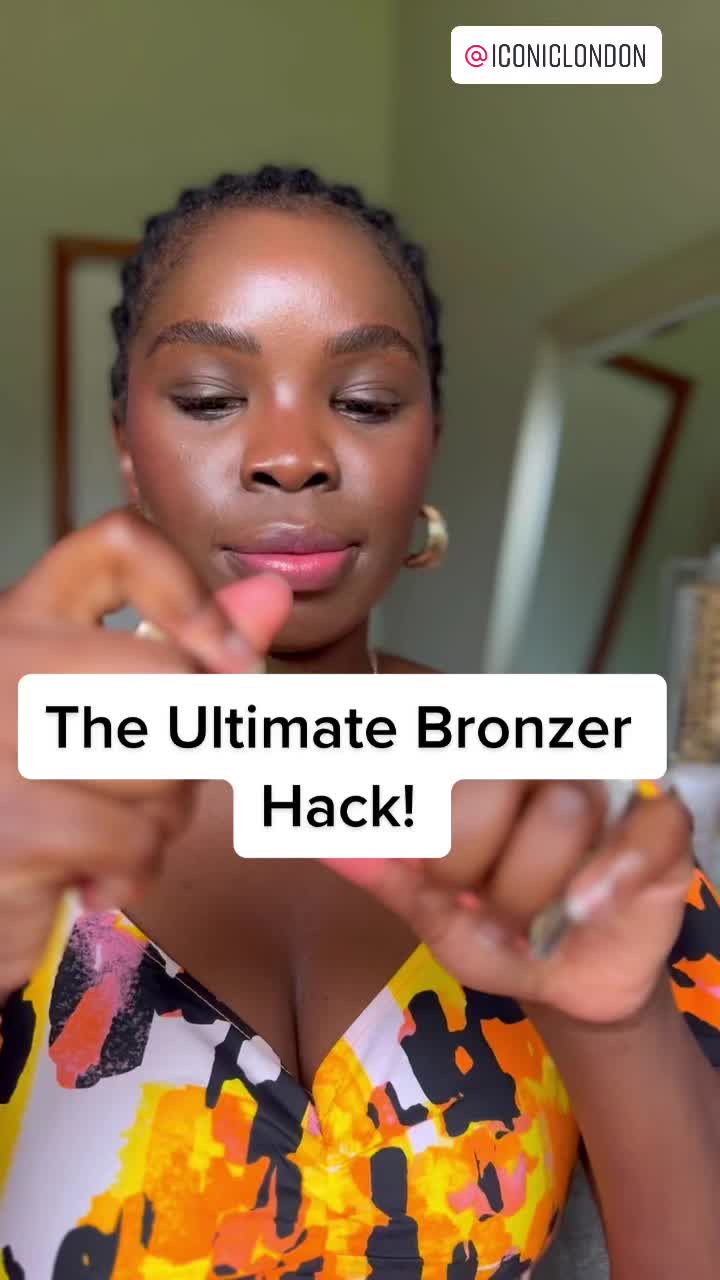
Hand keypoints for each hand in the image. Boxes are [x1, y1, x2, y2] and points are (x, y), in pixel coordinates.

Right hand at [0, 510, 290, 996]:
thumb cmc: (44, 805)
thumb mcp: (106, 716)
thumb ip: (185, 657)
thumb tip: (272, 595)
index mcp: (23, 620)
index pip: (118, 545)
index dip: (194, 596)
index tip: (229, 659)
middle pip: (174, 676)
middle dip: (192, 750)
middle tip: (145, 786)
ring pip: (169, 768)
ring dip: (161, 821)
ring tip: (99, 834)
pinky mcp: (6, 825)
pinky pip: (137, 841)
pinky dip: (131, 872)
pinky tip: (86, 877)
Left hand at [323, 780, 694, 1025]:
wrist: (573, 980)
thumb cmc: (501, 932)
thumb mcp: (435, 915)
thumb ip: (389, 873)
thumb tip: (330, 841)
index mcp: (474, 771)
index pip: (438, 734)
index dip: (417, 797)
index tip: (402, 850)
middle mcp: (534, 761)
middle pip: (488, 780)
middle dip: (464, 863)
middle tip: (470, 900)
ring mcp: (599, 784)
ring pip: (561, 810)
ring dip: (533, 891)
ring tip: (526, 920)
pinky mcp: (659, 823)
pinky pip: (642, 831)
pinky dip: (609, 877)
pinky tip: (582, 908)